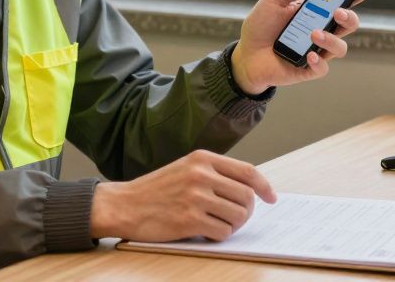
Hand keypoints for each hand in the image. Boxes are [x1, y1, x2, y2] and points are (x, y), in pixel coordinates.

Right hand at [89, 149, 276, 241]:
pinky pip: (222, 232)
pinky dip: (219, 235)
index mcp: (202, 159)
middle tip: (237, 218)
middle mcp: (201, 175)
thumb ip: (213, 173)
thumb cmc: (156, 190)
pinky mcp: (189, 220)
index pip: (247, 171)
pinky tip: (206, 231)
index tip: (271, 198)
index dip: (264, 186)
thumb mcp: (185, 168)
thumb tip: (249, 188)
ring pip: (238, 216)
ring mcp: (196, 197)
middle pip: (246, 196)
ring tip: (218, 224)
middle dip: (247, 211)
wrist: (124, 205)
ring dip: (233, 225)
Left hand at [230, 0, 368, 94]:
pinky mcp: (309, 69)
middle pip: (348, 25)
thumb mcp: (273, 0)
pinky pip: (323, 68)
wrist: (245, 55)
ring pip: (340, 47)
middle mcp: (320, 31)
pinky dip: (318, 62)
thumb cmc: (260, 27)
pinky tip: (309, 55)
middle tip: (338, 12)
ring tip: (314, 34)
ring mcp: (317, 51)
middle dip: (349, 17)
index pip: (341, 3)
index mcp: (315, 13)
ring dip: (331, 39)